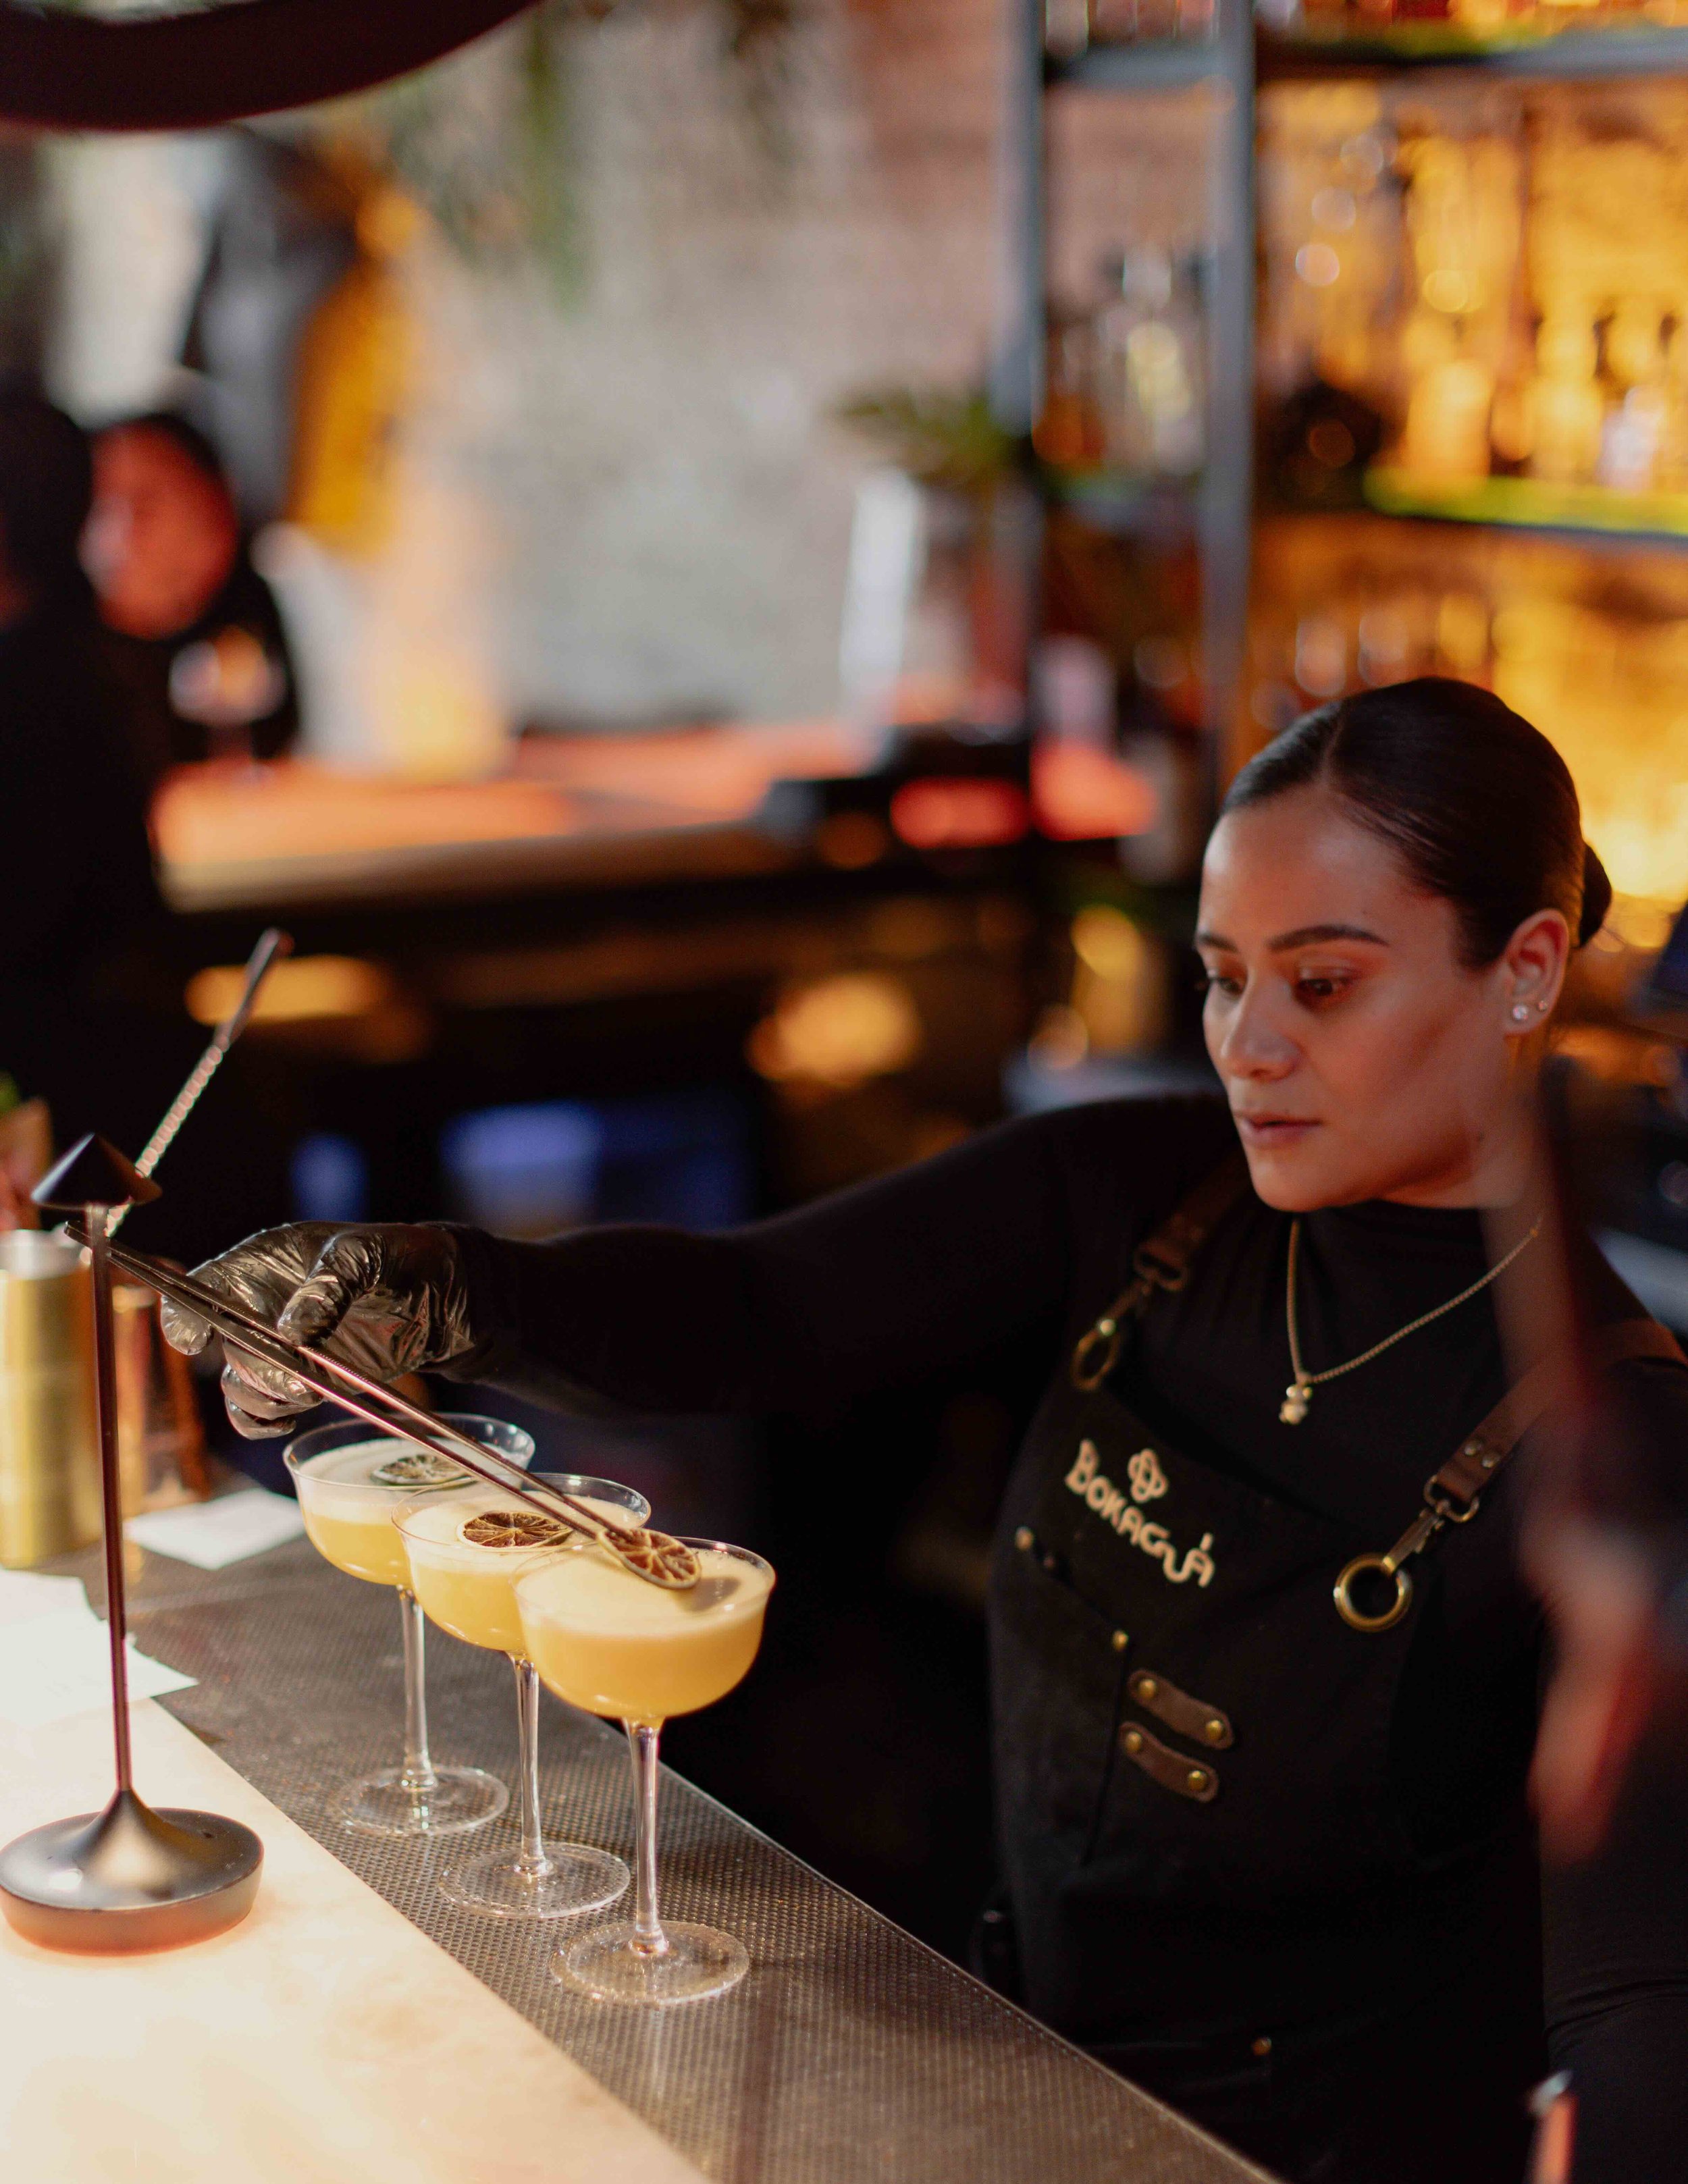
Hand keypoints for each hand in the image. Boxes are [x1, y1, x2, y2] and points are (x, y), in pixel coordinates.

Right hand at [160, 1223, 477, 1436]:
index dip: (184, 1315)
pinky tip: (289, 1419)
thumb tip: (292, 1332)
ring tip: (309, 1389)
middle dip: (254, 1367)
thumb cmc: (397, 1256)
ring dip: (266, 1396)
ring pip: (240, 1387)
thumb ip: (328, 1285)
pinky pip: (261, 1413)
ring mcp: (278, 1351)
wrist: (440, 1294)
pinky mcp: (303, 1382)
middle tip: (296, 1373)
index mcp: (259, 1267)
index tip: (198, 1338)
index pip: (198, 1290)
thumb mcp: (365, 1254)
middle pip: (222, 1349)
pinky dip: (263, 1423)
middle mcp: (258, 1311)